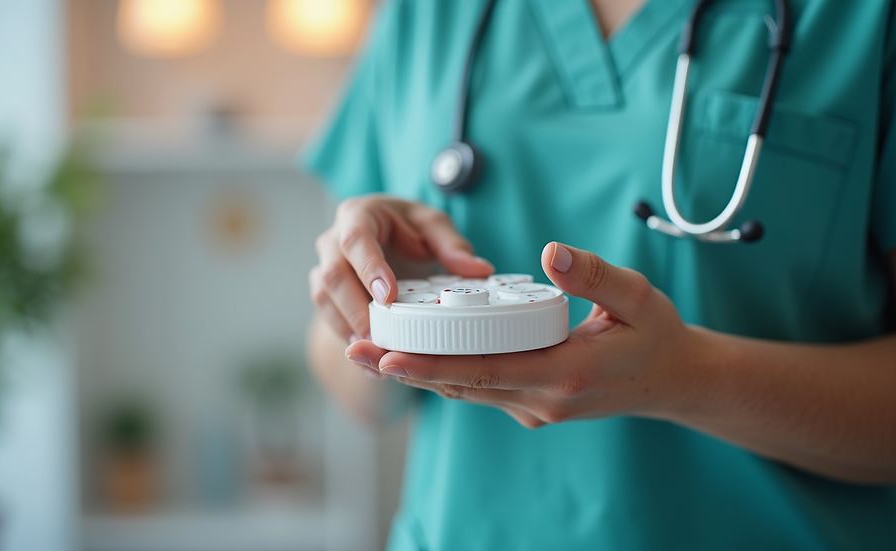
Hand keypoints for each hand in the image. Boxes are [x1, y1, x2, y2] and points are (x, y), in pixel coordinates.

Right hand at [309, 195, 494, 342]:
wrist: (386, 237)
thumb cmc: (409, 229)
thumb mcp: (434, 227)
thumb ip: (453, 245)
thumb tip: (480, 270)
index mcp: (360, 214)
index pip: (357, 239)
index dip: (369, 269)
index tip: (388, 297)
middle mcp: (334, 239)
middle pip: (333, 274)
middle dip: (354, 309)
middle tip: (378, 337)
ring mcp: (324, 265)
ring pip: (325, 298)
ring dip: (347, 328)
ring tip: (372, 353)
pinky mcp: (325, 291)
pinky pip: (327, 315)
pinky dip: (346, 337)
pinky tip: (368, 362)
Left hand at [345, 242, 698, 426]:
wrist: (674, 381)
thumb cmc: (656, 335)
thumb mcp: (637, 297)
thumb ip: (594, 275)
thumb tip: (551, 252)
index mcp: (564, 373)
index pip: (483, 370)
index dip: (430, 364)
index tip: (385, 356)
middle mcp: (543, 400)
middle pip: (461, 385)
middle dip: (406, 369)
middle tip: (354, 350)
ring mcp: (536, 410)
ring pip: (466, 391)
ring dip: (419, 374)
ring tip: (369, 352)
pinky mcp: (533, 406)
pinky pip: (481, 390)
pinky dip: (446, 375)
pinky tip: (414, 357)